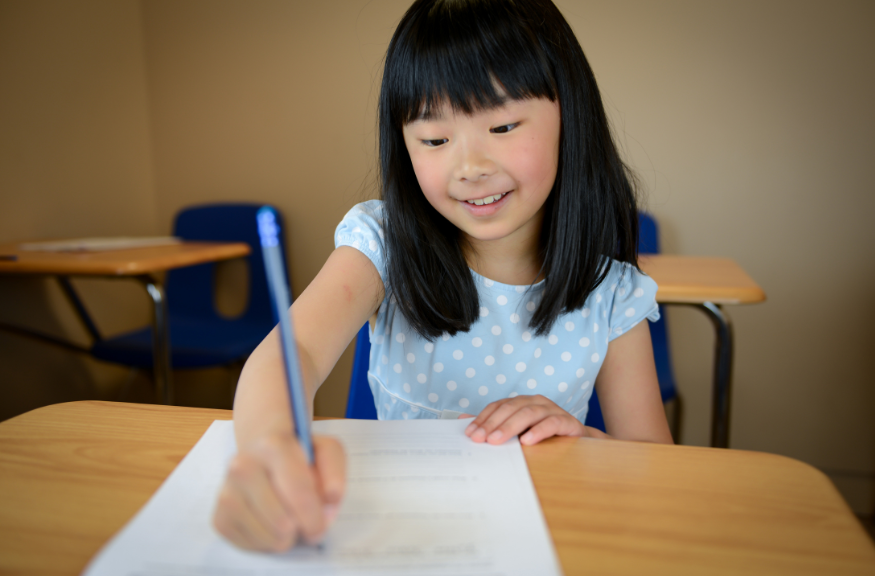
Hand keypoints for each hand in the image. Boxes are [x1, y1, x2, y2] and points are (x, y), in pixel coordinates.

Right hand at [212, 432, 344, 551]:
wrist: (261, 455)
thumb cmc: (298, 456)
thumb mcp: (326, 450)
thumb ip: (334, 471)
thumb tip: (331, 497)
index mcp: (272, 446)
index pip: (297, 491)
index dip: (314, 517)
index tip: (321, 528)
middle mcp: (243, 466)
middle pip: (282, 521)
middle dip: (301, 528)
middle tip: (306, 522)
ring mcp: (227, 492)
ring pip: (268, 537)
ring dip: (286, 537)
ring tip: (288, 519)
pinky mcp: (219, 517)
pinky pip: (251, 546)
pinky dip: (267, 542)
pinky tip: (270, 524)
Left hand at [463, 395, 606, 445]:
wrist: (577, 443)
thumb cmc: (544, 436)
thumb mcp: (518, 433)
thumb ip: (494, 426)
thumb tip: (464, 421)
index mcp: (521, 402)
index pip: (497, 406)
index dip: (483, 418)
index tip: (470, 434)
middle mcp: (535, 402)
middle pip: (510, 408)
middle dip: (492, 423)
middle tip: (480, 438)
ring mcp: (552, 409)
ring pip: (528, 413)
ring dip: (510, 427)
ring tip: (496, 440)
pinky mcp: (567, 421)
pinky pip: (551, 423)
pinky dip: (538, 431)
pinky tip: (527, 441)